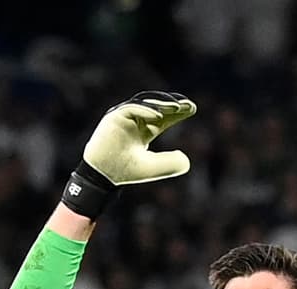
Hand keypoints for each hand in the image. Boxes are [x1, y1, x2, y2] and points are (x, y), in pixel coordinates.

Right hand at [61, 91, 195, 219]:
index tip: (193, 108)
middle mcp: (135, 121)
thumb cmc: (125, 172)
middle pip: (157, 106)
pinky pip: (131, 108)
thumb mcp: (152, 168)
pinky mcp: (114, 117)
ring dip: (161, 104)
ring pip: (145, 103)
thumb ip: (169, 164)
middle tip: (188, 105)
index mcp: (144, 130)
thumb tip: (187, 160)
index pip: (164, 116)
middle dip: (173, 104)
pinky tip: (159, 115)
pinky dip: (145, 110)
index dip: (178, 112)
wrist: (103, 176)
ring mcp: (124, 117)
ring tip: (177, 107)